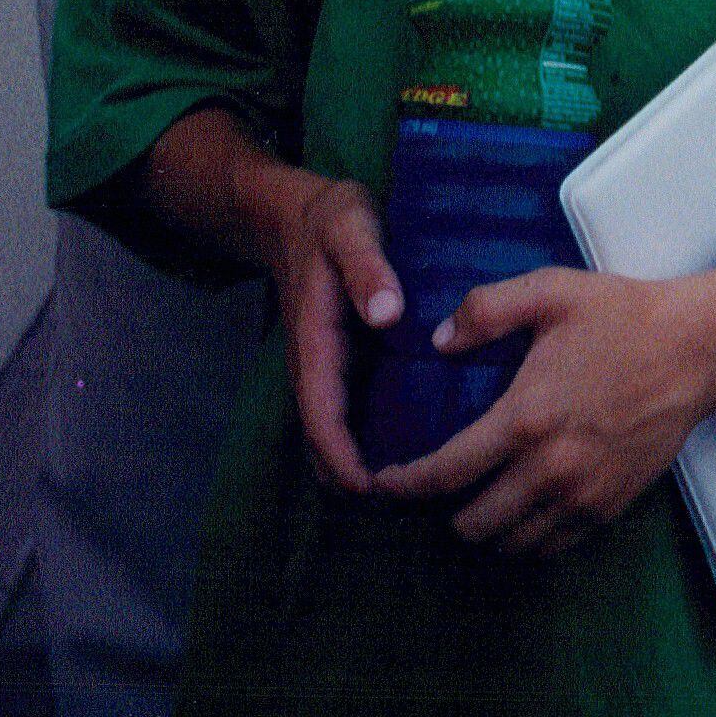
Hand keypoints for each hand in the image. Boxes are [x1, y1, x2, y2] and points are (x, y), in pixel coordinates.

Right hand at [255, 168, 404, 495]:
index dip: (341, 459)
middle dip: (355, 480)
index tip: (371, 490)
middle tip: (410, 504)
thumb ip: (368, 266)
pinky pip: (349, 413)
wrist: (297, 212)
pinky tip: (414, 449)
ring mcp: (326, 368)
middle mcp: (316, 366)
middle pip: (325, 441)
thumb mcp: (351, 228)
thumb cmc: (330, 220)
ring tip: (417, 490)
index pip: (321, 417)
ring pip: (336, 433)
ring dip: (361, 466)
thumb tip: (388, 315)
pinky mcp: (341, 363)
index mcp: (315, 343)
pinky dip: (368, 440)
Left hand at [370, 267, 715, 554]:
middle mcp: (549, 470)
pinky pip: (551, 547)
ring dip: (484, 529)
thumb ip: (486, 310)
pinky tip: (520, 512)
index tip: (382, 483)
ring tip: (474, 503)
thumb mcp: (550, 291)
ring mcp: (581, 497)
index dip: (405, 485)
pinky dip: (526, 538)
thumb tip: (437, 342)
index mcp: (525, 418)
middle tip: (435, 491)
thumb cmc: (621, 316)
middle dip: (443, 511)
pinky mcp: (608, 508)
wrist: (696, 349)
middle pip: (472, 522)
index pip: (446, 471)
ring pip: (510, 543)